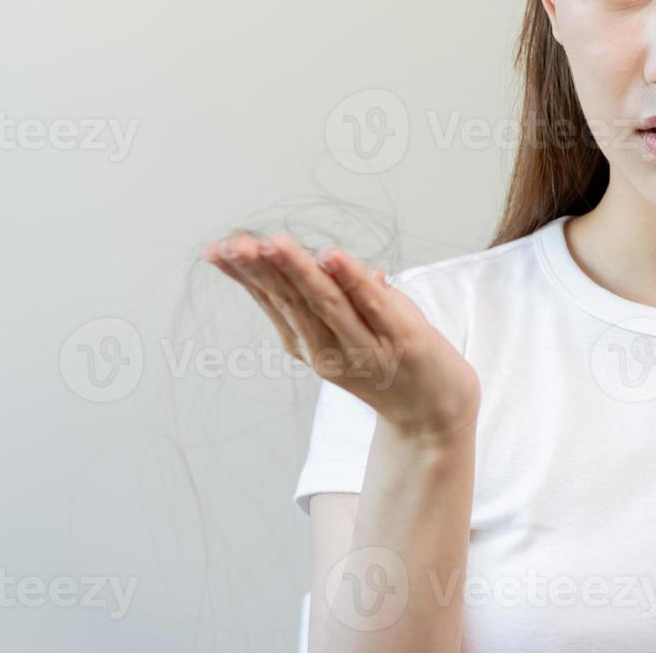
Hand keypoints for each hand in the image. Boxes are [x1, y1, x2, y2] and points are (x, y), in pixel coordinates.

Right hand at [204, 232, 479, 440]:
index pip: (273, 301)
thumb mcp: (354, 327)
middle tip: (234, 244)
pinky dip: (352, 279)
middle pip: (291, 301)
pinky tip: (332, 257)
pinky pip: (372, 305)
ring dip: (298, 271)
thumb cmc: (393, 361)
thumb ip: (337, 294)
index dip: (246, 275)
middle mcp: (328, 350)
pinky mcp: (401, 342)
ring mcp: (364, 348)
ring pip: (325, 302)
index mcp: (309, 344)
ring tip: (273, 243)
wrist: (437, 412)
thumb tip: (324, 257)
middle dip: (261, 270)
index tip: (218, 248)